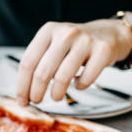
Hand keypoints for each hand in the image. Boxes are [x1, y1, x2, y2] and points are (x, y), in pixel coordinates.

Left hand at [15, 19, 131, 105]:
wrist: (109, 34)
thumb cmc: (76, 44)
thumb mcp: (53, 44)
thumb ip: (39, 62)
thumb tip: (24, 92)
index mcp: (48, 31)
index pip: (28, 62)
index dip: (22, 85)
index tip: (21, 99)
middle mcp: (66, 33)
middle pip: (42, 72)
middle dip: (36, 93)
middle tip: (37, 101)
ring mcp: (85, 41)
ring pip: (62, 77)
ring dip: (56, 93)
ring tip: (56, 96)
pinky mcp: (103, 51)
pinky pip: (86, 79)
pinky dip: (80, 86)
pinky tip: (78, 83)